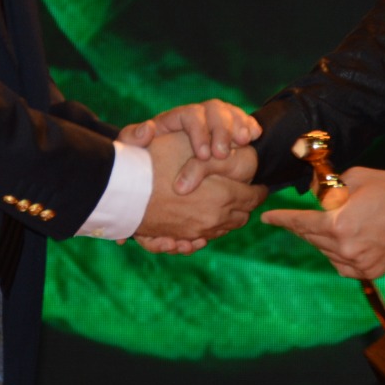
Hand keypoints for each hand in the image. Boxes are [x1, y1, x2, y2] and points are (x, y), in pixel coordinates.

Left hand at [118, 99, 261, 160]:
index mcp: (176, 118)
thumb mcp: (137, 149)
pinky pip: (243, 119)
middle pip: (213, 110)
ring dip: (238, 126)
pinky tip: (255, 135)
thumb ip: (134, 138)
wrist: (167, 162)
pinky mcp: (231, 126)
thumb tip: (146, 130)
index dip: (198, 133)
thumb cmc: (151, 157)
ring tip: (244, 142)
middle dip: (221, 131)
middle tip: (223, 154)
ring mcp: (216, 117)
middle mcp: (198, 113)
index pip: (189, 116)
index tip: (203, 155)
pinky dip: (249, 124)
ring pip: (230, 112)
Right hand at [134, 131, 264, 251]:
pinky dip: (214, 226)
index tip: (260, 184)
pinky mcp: (184, 237)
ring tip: (229, 203)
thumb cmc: (155, 164)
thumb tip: (237, 148)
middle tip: (248, 193)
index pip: (254, 196)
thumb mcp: (188, 148)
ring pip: (227, 227)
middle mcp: (215, 217)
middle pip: (243, 215)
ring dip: (231, 215)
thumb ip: (215, 152)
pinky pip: (208, 236)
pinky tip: (209, 214)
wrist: (124, 192)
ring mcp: (199, 230)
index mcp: (223, 195)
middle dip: (247, 204)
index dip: (259, 189)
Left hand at [261, 167, 384, 279]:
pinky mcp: (370, 271)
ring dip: (321, 239)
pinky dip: (337, 254)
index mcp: (338, 225)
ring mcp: (358, 263)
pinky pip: (342, 265)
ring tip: (329, 224)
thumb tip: (313, 193)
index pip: (300, 223)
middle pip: (311, 239)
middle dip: (302, 227)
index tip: (267, 218)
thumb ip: (329, 187)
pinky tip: (341, 242)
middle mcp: (345, 249)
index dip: (282, 219)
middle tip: (294, 219)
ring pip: (326, 253)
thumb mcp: (354, 178)